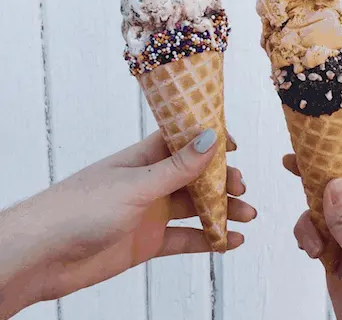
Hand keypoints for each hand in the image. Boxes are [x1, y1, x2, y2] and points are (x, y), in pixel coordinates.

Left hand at [0, 130, 254, 316]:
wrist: (41, 256)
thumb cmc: (79, 208)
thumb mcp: (136, 185)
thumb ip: (176, 167)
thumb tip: (211, 138)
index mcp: (144, 158)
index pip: (183, 140)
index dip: (209, 140)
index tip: (235, 145)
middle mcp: (151, 182)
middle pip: (195, 176)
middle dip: (221, 180)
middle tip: (241, 187)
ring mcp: (151, 212)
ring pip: (195, 207)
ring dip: (222, 210)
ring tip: (247, 216)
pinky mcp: (149, 241)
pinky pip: (186, 239)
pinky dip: (208, 239)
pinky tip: (230, 241)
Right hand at [284, 155, 341, 319]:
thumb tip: (333, 183)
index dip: (338, 158)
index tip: (314, 147)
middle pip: (336, 190)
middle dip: (314, 180)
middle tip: (290, 165)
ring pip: (320, 214)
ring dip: (308, 222)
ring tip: (312, 246)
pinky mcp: (335, 258)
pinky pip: (315, 235)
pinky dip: (307, 238)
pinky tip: (310, 252)